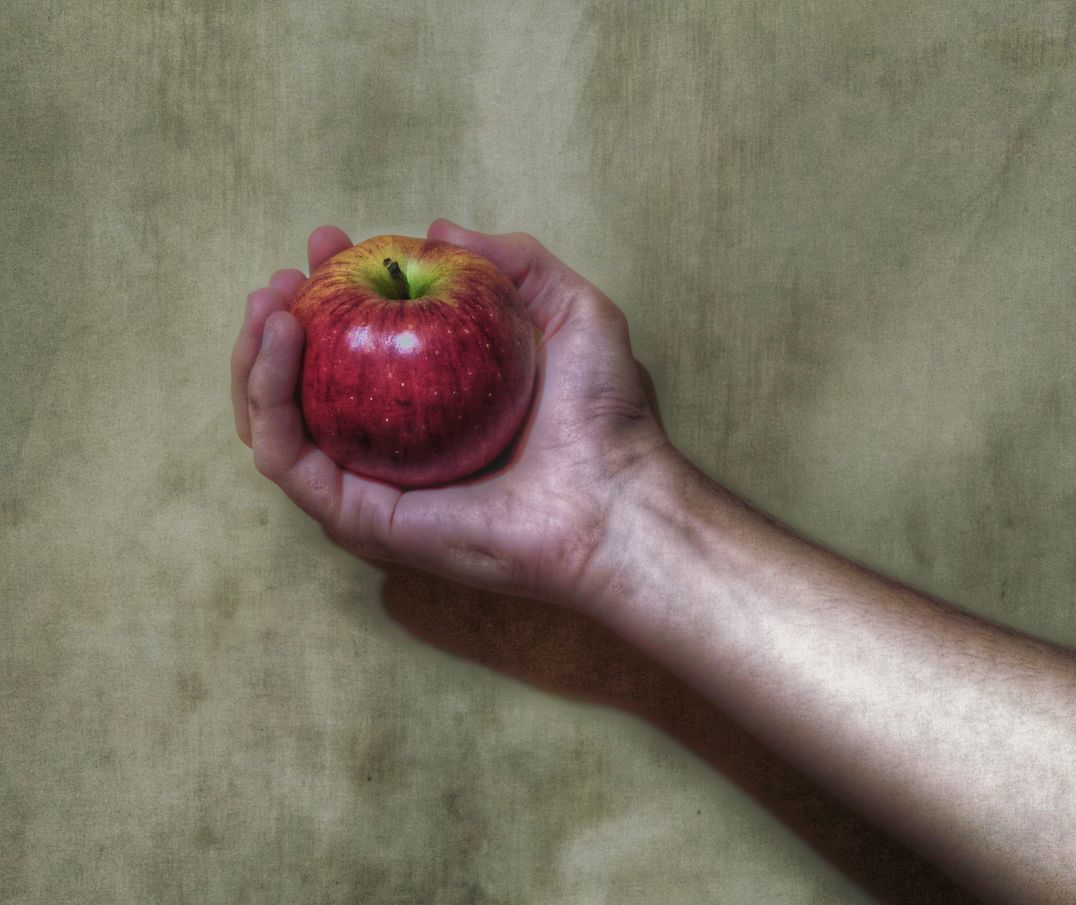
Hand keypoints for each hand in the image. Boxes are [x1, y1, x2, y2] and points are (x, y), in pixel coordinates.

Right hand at [231, 222, 673, 604]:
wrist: (616, 494)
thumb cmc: (606, 414)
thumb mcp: (569, 309)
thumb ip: (513, 262)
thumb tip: (436, 231)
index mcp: (431, 412)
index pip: (357, 352)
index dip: (334, 292)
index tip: (329, 242)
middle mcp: (395, 451)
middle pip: (304, 393)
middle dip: (277, 326)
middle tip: (285, 276)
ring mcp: (373, 488)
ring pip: (277, 426)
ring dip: (255, 360)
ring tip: (268, 304)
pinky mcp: (362, 520)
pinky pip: (289, 460)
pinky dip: (268, 398)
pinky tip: (282, 340)